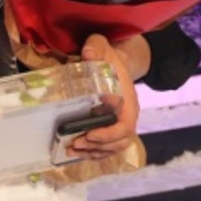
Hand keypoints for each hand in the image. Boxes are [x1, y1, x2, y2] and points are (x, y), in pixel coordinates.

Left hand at [73, 33, 140, 159]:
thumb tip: (87, 53)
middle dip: (97, 147)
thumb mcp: (103, 47)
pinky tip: (78, 152)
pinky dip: (94, 153)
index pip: (125, 126)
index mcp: (128, 101)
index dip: (109, 135)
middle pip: (119, 142)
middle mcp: (128, 116)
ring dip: (93, 153)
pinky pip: (108, 148)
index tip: (90, 134)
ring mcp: (121, 124)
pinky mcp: (112, 128)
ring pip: (113, 148)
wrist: (117, 63)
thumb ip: (96, 47)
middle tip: (74, 143)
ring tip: (72, 150)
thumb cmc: (110, 57)